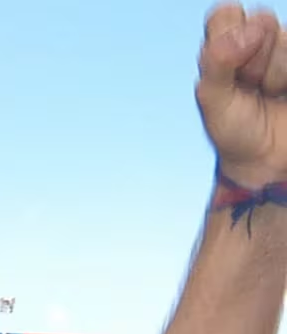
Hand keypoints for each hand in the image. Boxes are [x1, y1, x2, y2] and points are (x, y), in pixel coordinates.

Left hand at [198, 6, 286, 184]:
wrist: (269, 161)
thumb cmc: (236, 130)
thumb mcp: (212, 101)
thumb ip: (218, 62)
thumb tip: (249, 31)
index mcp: (227, 43)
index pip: (225, 14)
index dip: (228, 41)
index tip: (229, 74)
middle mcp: (259, 39)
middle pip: (262, 22)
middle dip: (254, 60)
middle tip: (252, 88)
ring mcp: (286, 49)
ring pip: (286, 41)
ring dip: (278, 74)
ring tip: (272, 94)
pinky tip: (285, 94)